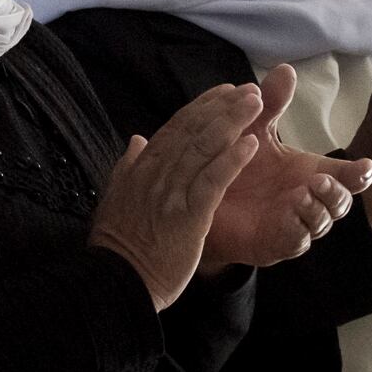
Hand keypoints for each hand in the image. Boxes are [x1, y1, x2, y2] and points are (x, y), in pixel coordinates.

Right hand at [89, 80, 265, 308]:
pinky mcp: (188, 217)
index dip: (202, 107)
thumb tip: (136, 139)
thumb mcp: (116, 198)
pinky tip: (251, 144)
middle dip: (222, 107)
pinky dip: (231, 161)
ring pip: (203, 149)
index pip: (175, 127)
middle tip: (249, 90)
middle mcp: (156, 174)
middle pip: (193, 131)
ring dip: (232, 123)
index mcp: (141, 168)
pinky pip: (212, 182)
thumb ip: (127, 166)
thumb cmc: (119, 244)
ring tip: (256, 104)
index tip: (224, 91)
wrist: (117, 282)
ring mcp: (171, 194)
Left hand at [204, 63, 371, 265]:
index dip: (360, 173)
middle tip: (322, 179)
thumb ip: (270, 103)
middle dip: (340, 191)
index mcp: (311, 173)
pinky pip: (296, 239)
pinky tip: (289, 210)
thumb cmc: (234, 163)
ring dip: (318, 208)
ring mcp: (296, 223)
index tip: (366, 166)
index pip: (346, 175)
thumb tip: (286, 69)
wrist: (200, 197)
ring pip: (322, 222)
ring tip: (304, 192)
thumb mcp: (252, 129)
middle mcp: (309, 199)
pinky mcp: (277, 243)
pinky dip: (297, 226)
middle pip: (342, 201)